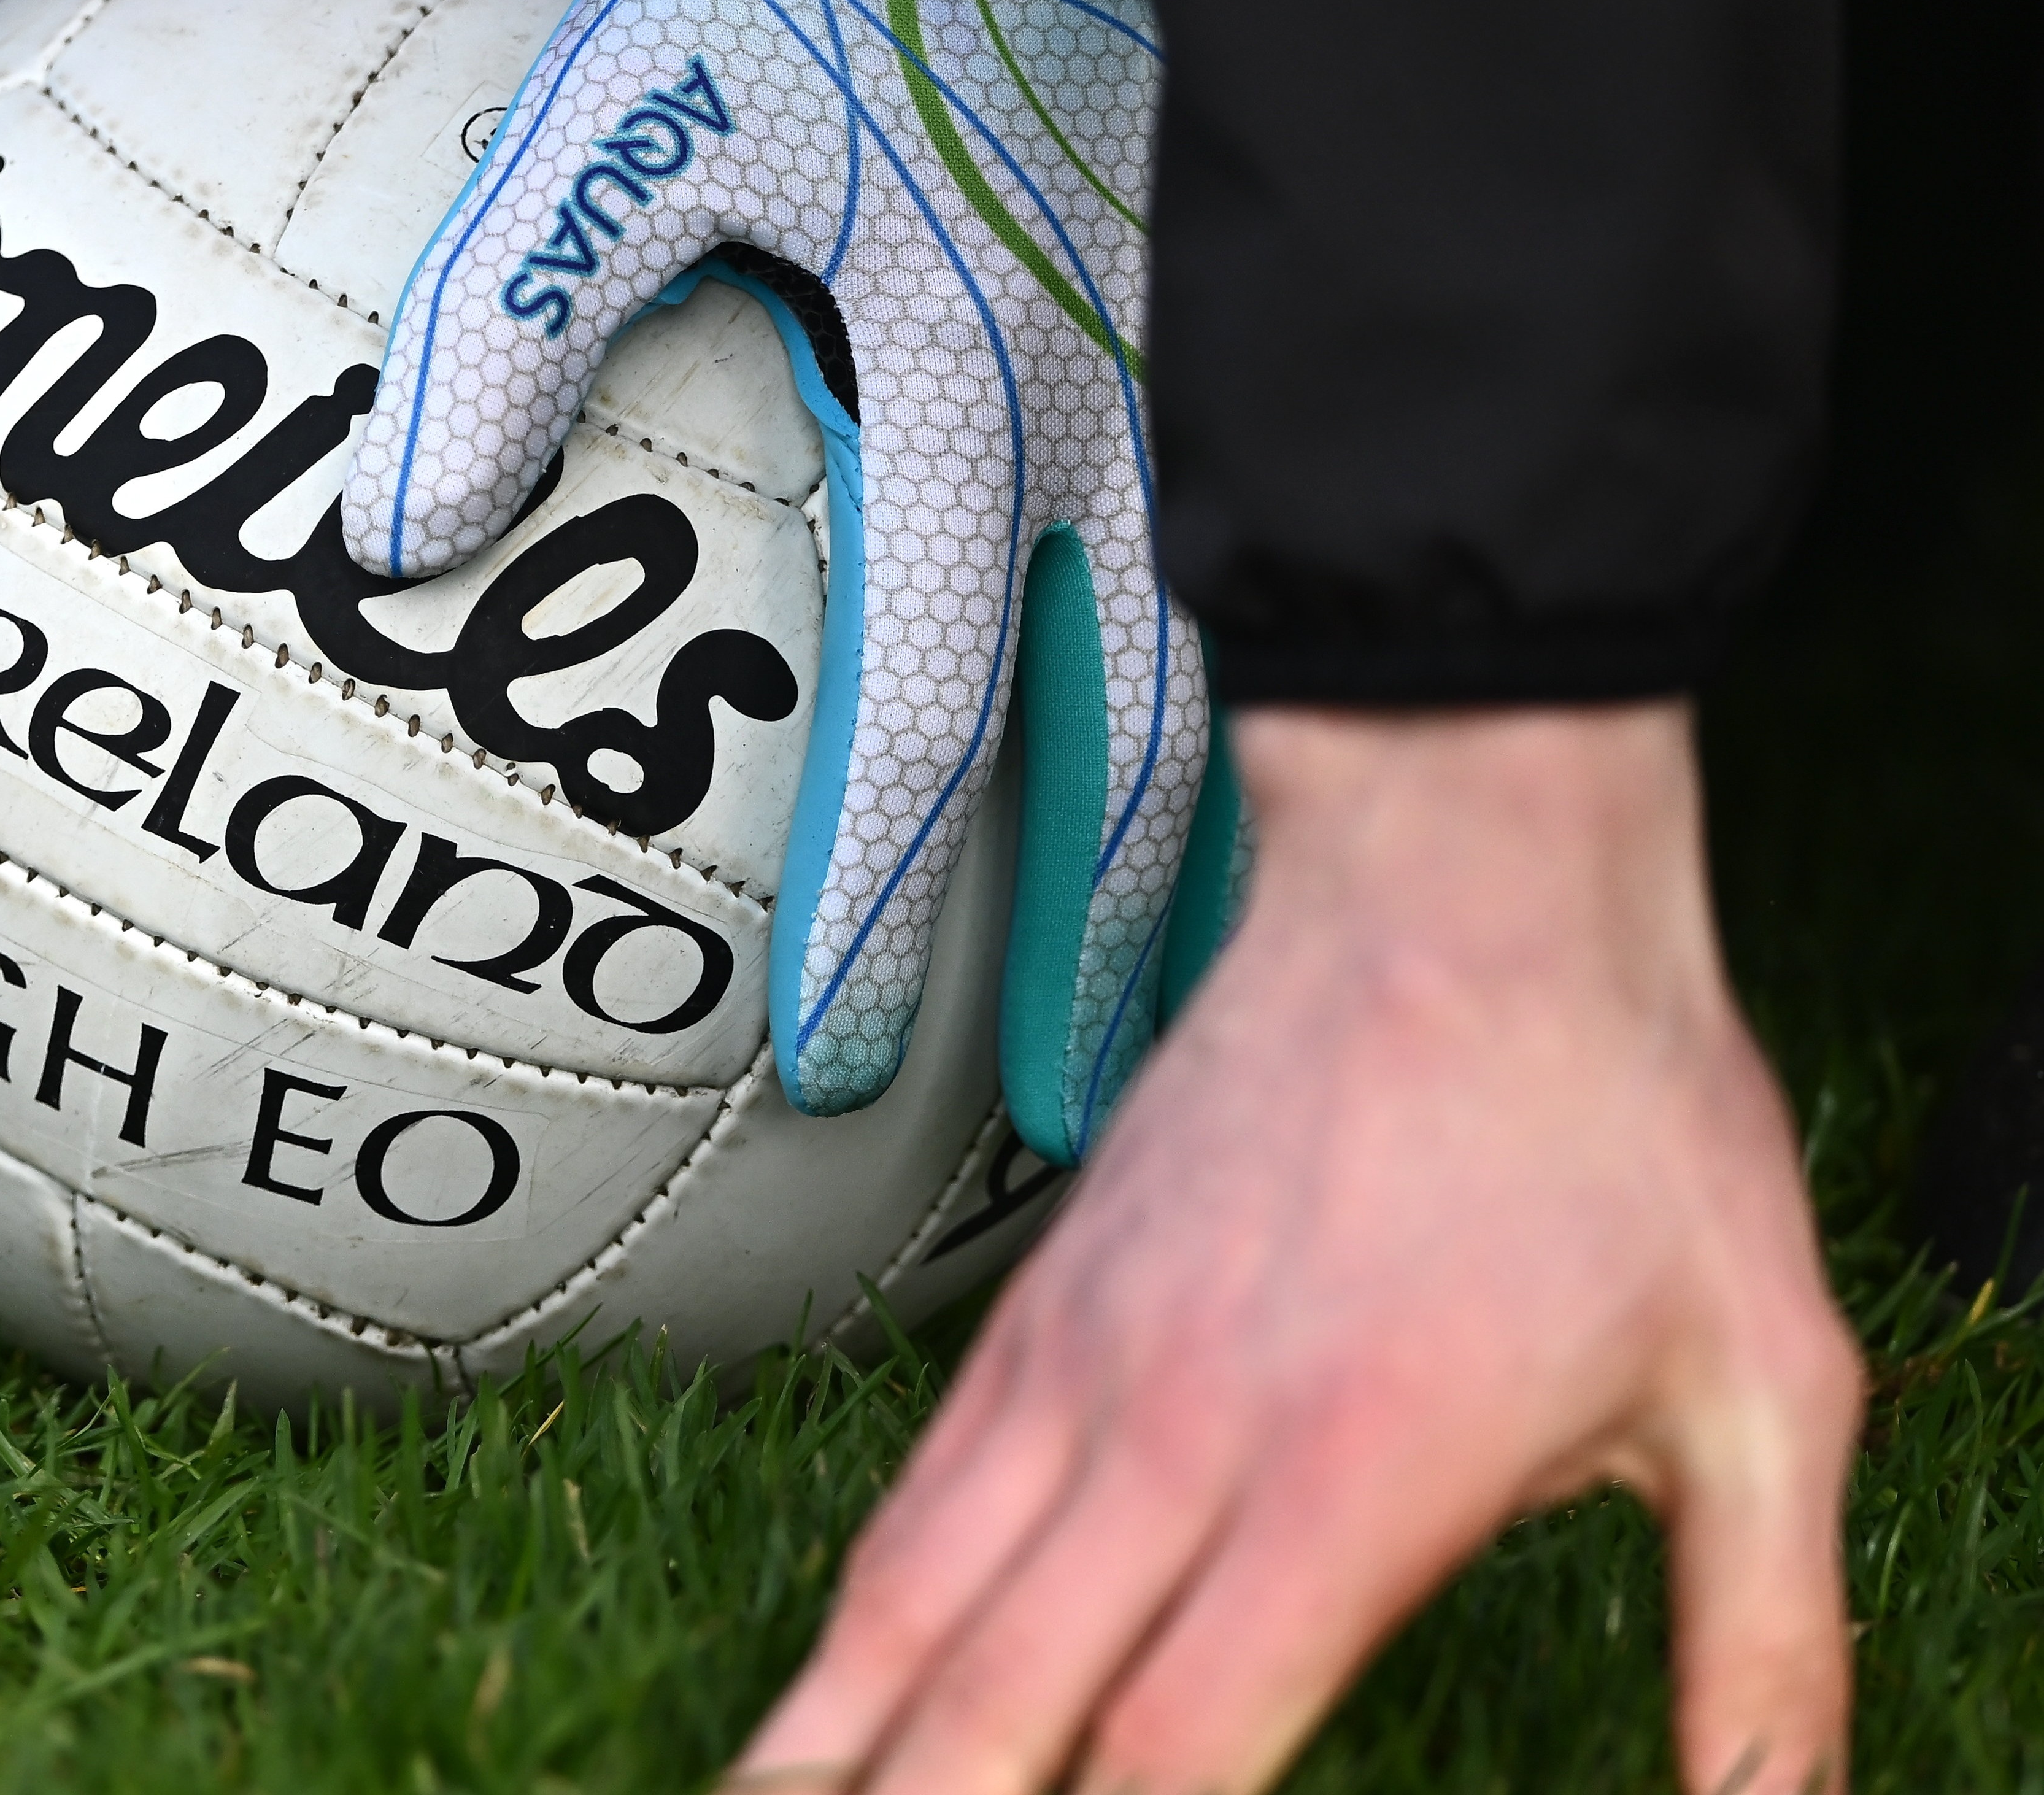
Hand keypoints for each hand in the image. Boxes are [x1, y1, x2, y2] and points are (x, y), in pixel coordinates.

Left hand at [336, 0, 1214, 1158]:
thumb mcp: (626, 92)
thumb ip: (510, 311)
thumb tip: (389, 534)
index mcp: (974, 381)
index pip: (927, 707)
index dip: (880, 903)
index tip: (829, 1064)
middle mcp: (1121, 417)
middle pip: (1146, 753)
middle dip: (1115, 957)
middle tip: (1076, 1131)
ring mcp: (1199, 385)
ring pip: (1239, 687)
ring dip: (1209, 865)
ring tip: (1181, 1018)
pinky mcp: (1217, 340)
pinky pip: (1244, 561)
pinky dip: (1239, 705)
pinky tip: (1218, 792)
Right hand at [733, 705, 1862, 1791]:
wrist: (1457, 880)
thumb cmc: (1619, 1121)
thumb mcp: (1763, 1393)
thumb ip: (1766, 1649)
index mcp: (1353, 1477)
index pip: (1178, 1745)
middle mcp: (1177, 1435)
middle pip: (990, 1700)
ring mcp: (1081, 1367)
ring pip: (906, 1603)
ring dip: (827, 1744)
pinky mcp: (1040, 1314)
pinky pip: (913, 1504)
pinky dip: (849, 1626)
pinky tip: (821, 1700)